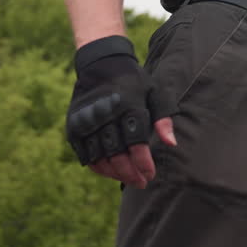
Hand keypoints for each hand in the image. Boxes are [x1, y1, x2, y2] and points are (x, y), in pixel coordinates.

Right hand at [65, 36, 177, 188]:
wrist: (101, 64)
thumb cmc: (135, 82)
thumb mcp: (155, 93)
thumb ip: (163, 118)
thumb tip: (171, 144)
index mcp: (129, 106)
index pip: (136, 142)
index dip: (143, 163)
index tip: (151, 175)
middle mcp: (106, 114)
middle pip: (117, 154)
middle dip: (130, 173)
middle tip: (141, 183)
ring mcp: (88, 121)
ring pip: (100, 157)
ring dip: (114, 173)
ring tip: (128, 179)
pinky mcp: (74, 126)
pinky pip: (85, 154)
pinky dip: (97, 166)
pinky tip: (110, 172)